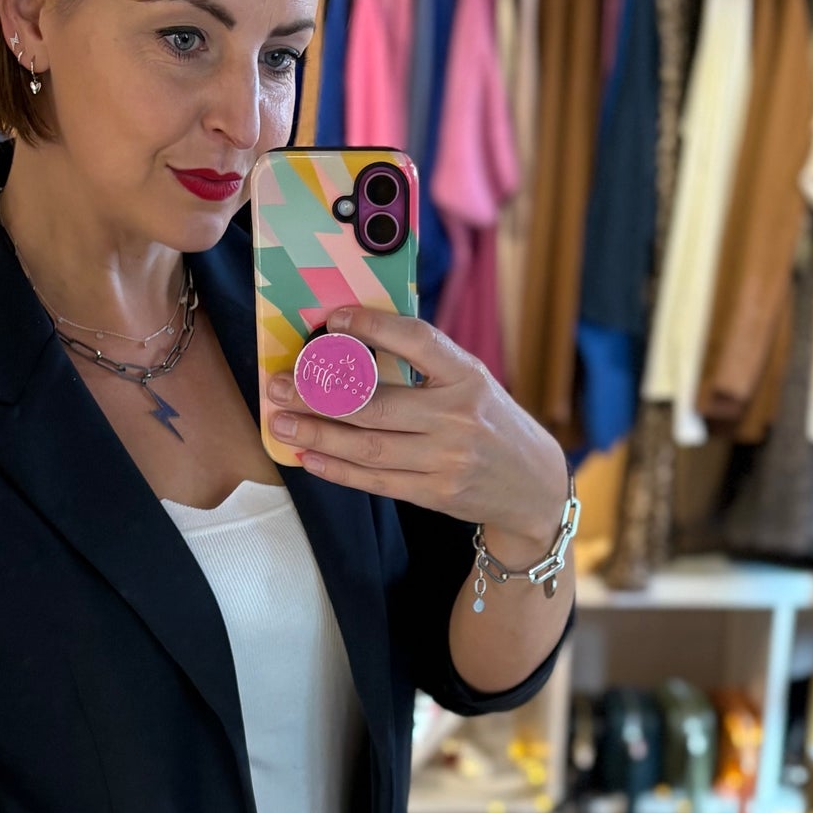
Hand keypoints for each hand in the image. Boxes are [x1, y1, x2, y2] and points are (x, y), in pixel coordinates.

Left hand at [267, 308, 569, 554]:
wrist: (533, 484)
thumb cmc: (491, 423)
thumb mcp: (472, 382)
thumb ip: (426, 366)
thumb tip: (352, 344)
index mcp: (468, 376)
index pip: (417, 340)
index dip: (372, 326)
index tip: (333, 318)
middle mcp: (458, 417)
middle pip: (375, 404)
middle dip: (318, 394)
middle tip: (279, 384)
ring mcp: (447, 460)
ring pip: (368, 447)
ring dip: (317, 435)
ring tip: (282, 423)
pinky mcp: (435, 493)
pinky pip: (375, 481)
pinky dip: (337, 469)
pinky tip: (308, 456)